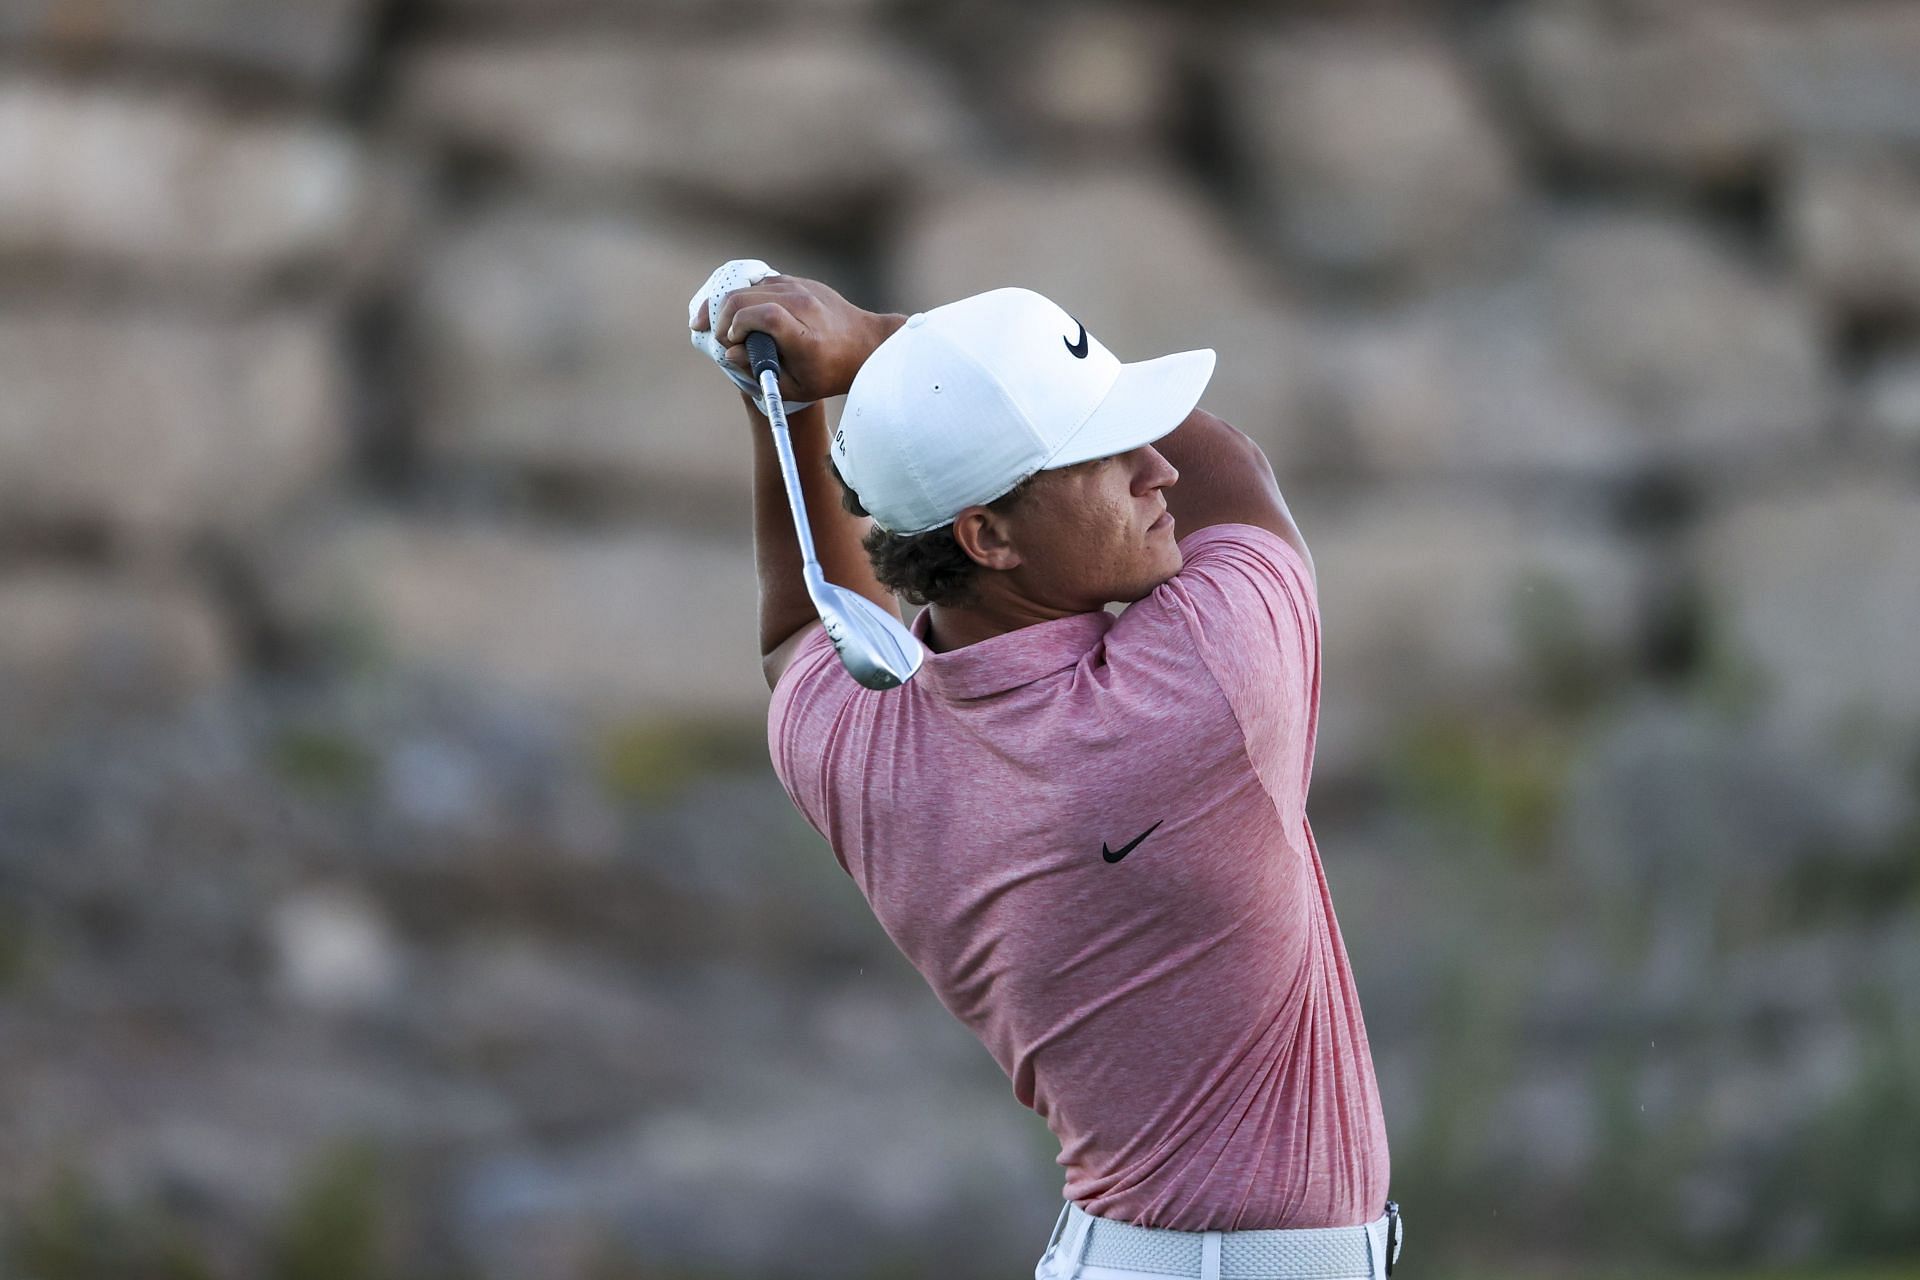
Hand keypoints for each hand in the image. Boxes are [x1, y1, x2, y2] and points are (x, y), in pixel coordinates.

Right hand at [690, 267, 903, 407]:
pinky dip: (748, 295)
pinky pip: (765, 282)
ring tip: (722, 324)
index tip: (730, 342)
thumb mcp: (795, 386)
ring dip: (731, 303)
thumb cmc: (830, 373)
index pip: (763, 315)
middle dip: (723, 315)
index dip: (738, 325)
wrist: (866, 345)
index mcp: (804, 334)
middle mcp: (803, 305)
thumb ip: (758, 371)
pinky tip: (742, 312)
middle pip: (748, 295)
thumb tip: (729, 353)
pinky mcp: (801, 281)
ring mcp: (803, 288)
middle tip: (716, 335)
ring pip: (752, 285)